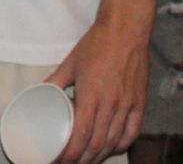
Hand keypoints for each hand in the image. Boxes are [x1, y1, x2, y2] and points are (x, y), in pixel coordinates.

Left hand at [46, 19, 147, 163]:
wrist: (125, 31)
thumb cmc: (97, 44)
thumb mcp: (70, 62)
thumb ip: (55, 80)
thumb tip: (41, 92)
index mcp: (92, 94)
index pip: (81, 134)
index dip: (71, 152)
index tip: (61, 159)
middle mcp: (112, 103)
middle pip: (98, 143)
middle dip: (83, 159)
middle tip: (71, 163)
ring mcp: (128, 105)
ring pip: (114, 141)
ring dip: (100, 155)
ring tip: (87, 160)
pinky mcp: (140, 103)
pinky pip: (133, 132)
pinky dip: (122, 145)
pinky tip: (113, 149)